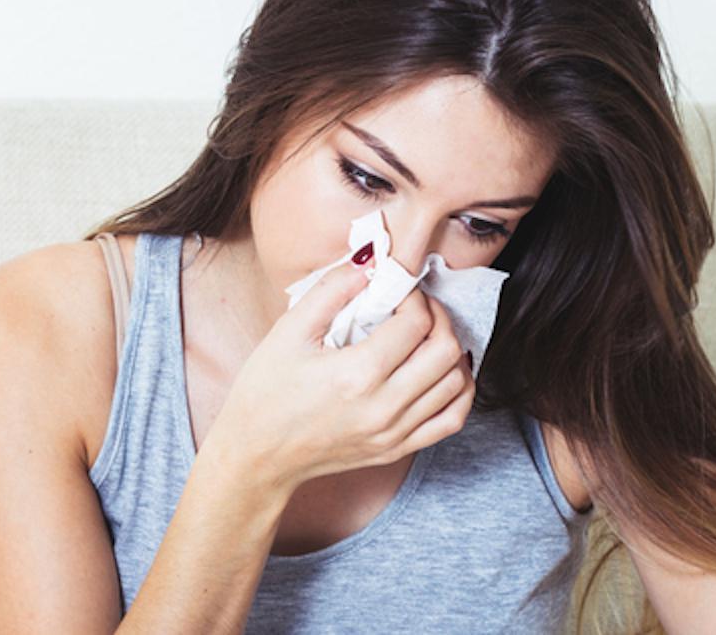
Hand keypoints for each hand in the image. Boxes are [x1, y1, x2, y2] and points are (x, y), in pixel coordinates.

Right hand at [205, 251, 473, 491]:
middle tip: (419, 309)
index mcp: (356, 375)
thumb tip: (370, 261)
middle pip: (446, 351)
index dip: (415, 297)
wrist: (257, 455)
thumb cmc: (265, 392)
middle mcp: (383, 407)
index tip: (399, 291)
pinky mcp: (397, 449)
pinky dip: (458, 390)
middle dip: (439, 318)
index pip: (415, 324)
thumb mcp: (288, 331)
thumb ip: (332, 289)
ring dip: (451, 350)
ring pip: (456, 384)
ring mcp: (394, 433)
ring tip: (429, 336)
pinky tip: (442, 372)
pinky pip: (451, 419)